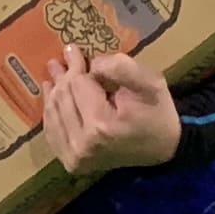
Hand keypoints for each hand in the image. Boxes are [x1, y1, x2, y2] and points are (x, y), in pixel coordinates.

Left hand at [42, 50, 182, 177]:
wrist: (162, 148)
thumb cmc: (157, 112)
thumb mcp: (150, 83)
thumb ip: (121, 68)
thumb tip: (92, 63)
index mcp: (101, 125)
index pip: (77, 85)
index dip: (76, 66)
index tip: (73, 49)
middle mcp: (82, 145)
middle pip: (62, 99)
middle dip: (62, 76)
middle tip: (58, 59)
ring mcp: (74, 157)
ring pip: (53, 114)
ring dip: (53, 93)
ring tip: (53, 74)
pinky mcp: (71, 164)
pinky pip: (52, 133)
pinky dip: (51, 113)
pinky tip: (51, 98)